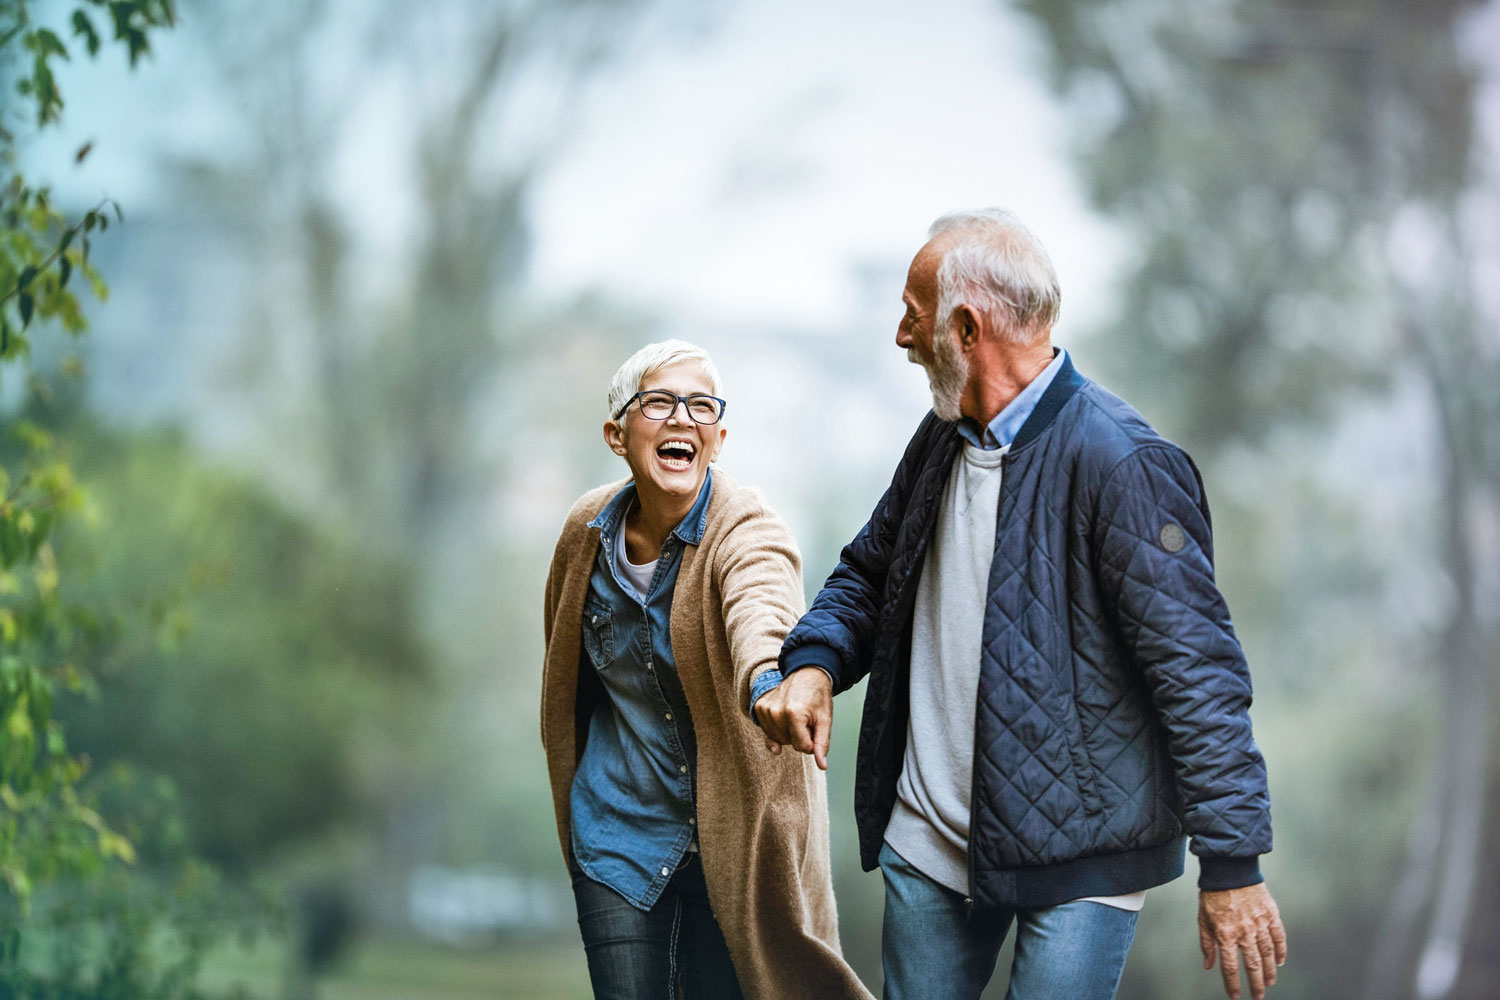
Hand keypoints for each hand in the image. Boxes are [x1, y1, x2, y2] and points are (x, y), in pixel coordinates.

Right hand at [755, 668, 833, 769]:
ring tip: (795, 715)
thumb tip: (822, 766)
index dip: (812, 740)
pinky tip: (784, 716)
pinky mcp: (759, 708)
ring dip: (788, 733)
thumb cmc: (817, 697)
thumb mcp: (825, 720)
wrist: (806, 674)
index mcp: (793, 714)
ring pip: (778, 740)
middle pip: (790, 743)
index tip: (815, 725)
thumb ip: (822, 744)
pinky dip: (778, 729)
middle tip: (806, 717)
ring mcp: (765, 710)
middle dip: (800, 735)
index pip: (803, 747)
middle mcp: (775, 712)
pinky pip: (768, 732)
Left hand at [1199, 883, 1287, 999]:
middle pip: (1253, 965)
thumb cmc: (1213, 894)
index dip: (1233, 984)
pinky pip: (1279, 936)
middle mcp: (1244, 931)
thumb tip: (1209, 965)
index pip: (1230, 966)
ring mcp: (1259, 923)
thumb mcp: (1203, 918)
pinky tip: (1280, 961)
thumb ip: (1207, 943)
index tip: (1236, 996)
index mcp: (1225, 933)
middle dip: (1256, 984)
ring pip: (1268, 954)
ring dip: (1270, 971)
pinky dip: (1281, 950)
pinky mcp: (1270, 914)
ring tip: (1270, 983)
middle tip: (1258, 996)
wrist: (1229, 869)